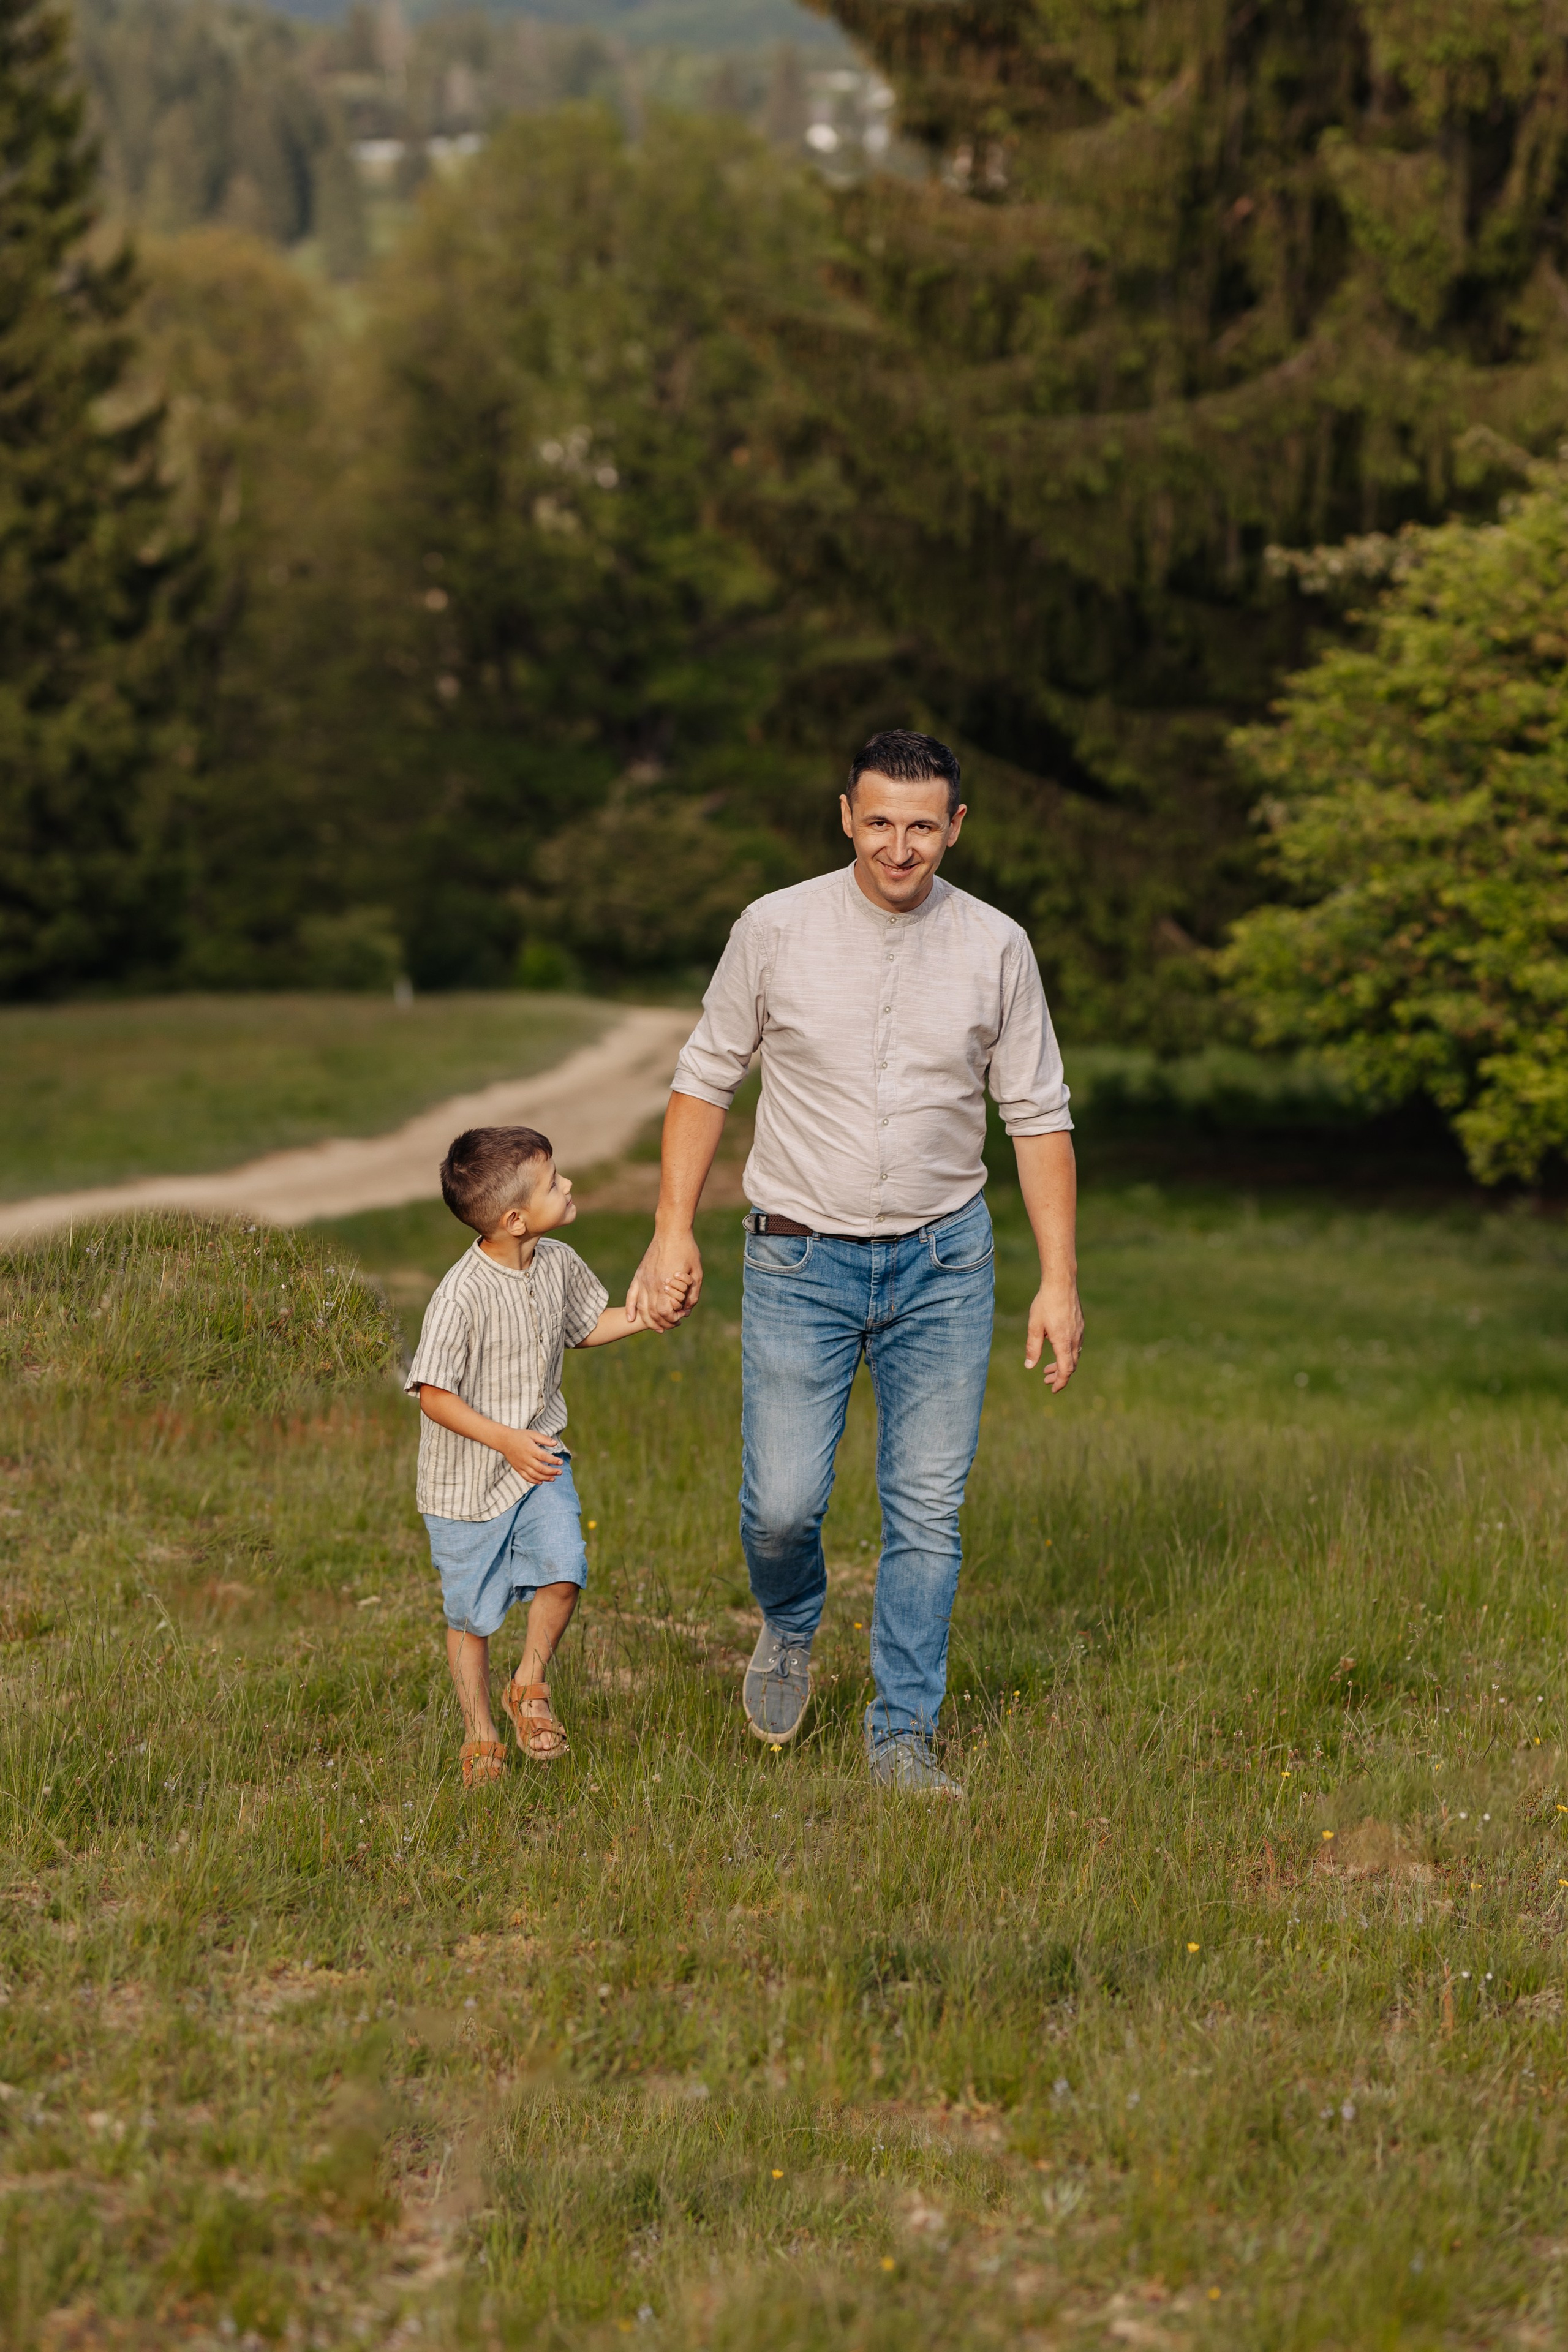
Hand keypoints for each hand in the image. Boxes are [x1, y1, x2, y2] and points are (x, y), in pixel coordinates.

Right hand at [501, 1430, 565, 1481]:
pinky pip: (526, 1477)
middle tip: (560, 1472)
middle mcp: (526, 1459)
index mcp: (531, 1449)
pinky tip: (541, 1482)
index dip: (553, 1461)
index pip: (544, 1457)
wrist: (504, 1441)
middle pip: (541, 1468)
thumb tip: (555, 1443)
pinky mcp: (518, 1469)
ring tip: (553, 1479)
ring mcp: (521, 1465)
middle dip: (552, 1471)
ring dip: (545, 1478)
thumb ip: (544, 1439)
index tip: (561, 1462)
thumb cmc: (520, 1436)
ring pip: (534, 1475)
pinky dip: (534, 1481)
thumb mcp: (532, 1434)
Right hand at [627, 1225, 702, 1331]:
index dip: (673, 1319)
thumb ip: (693, 1295)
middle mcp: (653, 1284)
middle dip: (663, 1323)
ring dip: (648, 1321)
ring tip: (657, 1327)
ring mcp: (643, 1280)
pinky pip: (631, 1295)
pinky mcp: (639, 1275)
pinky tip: (631, 1318)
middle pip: (653, 1313)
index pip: (666, 1312)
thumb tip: (686, 1311)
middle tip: (672, 1324)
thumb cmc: (687, 1251)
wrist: (672, 1232)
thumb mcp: (697, 1273)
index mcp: (667, 1284)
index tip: (680, 1318)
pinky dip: (630, 1308)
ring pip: (641, 1308)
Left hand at [1026, 1279, 1082, 1393]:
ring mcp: (1079, 1332)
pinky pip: (1076, 1345)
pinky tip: (1055, 1346)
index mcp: (1064, 1343)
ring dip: (1061, 1364)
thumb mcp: (1034, 1327)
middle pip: (1071, 1365)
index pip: (1065, 1371)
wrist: (1062, 1283)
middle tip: (1045, 1379)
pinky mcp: (1080, 1325)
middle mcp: (1075, 1340)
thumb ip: (1033, 1348)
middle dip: (1058, 1375)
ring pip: (1074, 1355)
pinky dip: (1066, 1352)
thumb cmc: (1045, 1303)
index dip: (1060, 1383)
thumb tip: (1029, 1367)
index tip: (1052, 1389)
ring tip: (1046, 1367)